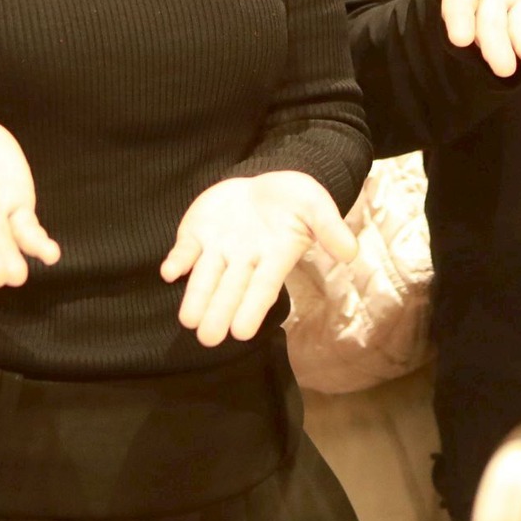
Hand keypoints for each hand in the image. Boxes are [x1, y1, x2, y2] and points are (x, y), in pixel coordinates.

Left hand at [161, 171, 358, 346]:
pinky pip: (185, 249)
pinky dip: (177, 260)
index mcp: (273, 257)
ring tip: (188, 320)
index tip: (242, 332)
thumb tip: (351, 252)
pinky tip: (169, 272)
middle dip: (218, 312)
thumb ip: (330, 227)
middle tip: (208, 338)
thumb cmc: (295, 200)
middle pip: (230, 289)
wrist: (267, 182)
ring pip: (204, 276)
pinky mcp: (197, 233)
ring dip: (195, 296)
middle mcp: (243, 259)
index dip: (252, 308)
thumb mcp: (316, 206)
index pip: (263, 287)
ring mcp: (217, 247)